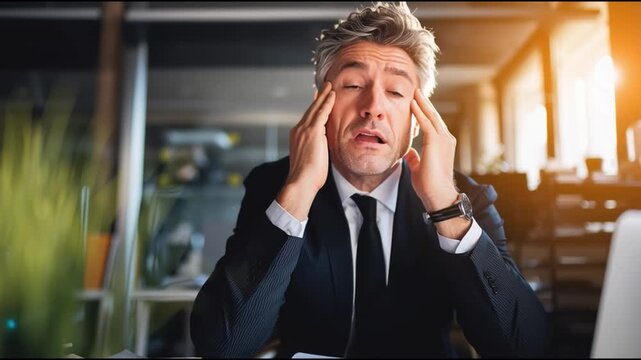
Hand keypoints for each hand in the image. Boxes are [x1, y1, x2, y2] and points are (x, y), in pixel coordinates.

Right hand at [276, 82, 335, 219]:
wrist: (301, 181)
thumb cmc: (308, 176)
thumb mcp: (312, 157)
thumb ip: (317, 146)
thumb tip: (324, 143)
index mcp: (298, 136)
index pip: (308, 118)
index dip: (314, 107)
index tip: (318, 98)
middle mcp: (298, 130)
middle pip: (311, 109)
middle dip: (318, 97)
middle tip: (324, 86)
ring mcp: (304, 130)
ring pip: (315, 108)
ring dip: (323, 96)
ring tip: (329, 86)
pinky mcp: (312, 132)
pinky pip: (321, 113)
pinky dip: (327, 102)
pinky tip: (332, 95)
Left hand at [404, 88, 458, 211]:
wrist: (438, 194)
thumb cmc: (429, 185)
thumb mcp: (419, 167)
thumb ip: (415, 158)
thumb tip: (410, 152)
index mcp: (443, 144)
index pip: (433, 124)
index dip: (425, 112)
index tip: (417, 103)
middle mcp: (446, 139)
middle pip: (434, 116)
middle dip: (425, 103)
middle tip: (417, 91)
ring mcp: (443, 139)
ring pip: (431, 116)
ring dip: (422, 103)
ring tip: (415, 92)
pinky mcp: (436, 142)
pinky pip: (426, 123)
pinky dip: (419, 112)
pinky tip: (412, 104)